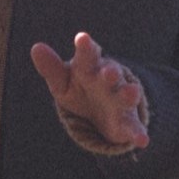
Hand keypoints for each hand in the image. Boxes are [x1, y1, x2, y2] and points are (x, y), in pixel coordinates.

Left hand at [30, 33, 148, 149]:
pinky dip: (138, 133)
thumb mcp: (62, 81)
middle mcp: (108, 81)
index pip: (87, 56)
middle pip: (110, 74)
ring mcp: (119, 100)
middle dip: (111, 72)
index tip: (82, 39)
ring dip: (129, 94)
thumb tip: (36, 48)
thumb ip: (51, 68)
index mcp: (90, 67)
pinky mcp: (127, 122)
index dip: (85, 48)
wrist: (102, 109)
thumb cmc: (79, 87)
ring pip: (126, 96)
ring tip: (133, 93)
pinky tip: (142, 140)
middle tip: (110, 71)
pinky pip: (133, 128)